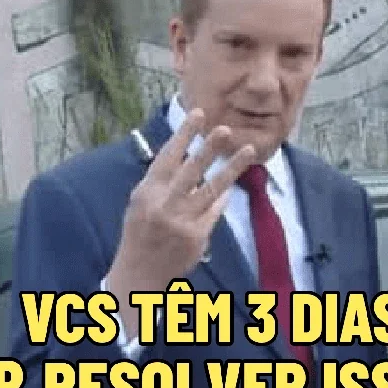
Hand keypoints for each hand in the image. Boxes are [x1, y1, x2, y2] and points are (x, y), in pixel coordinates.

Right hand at [107, 108, 255, 334]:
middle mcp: (164, 204)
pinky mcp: (197, 236)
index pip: (168, 156)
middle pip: (191, 170)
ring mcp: (183, 220)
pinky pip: (215, 211)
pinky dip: (221, 200)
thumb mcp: (141, 203)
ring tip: (248, 150)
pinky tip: (226, 191)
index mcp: (147, 191)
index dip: (184, 134)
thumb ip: (162, 182)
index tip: (199, 114)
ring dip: (232, 168)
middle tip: (225, 129)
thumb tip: (192, 164)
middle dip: (209, 148)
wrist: (139, 273)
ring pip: (212, 189)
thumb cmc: (140, 232)